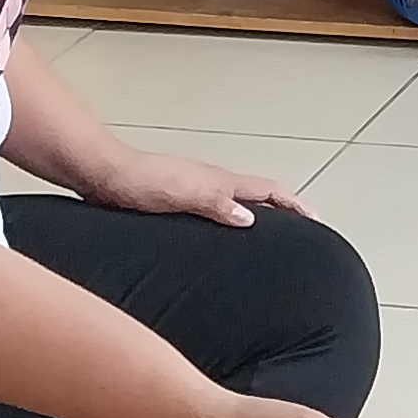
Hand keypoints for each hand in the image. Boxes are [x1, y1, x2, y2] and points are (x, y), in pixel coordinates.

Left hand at [85, 146, 305, 224]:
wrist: (102, 175)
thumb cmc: (137, 182)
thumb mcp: (180, 194)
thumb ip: (215, 204)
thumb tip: (250, 219)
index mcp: (219, 181)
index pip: (270, 191)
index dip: (295, 205)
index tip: (315, 220)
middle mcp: (213, 184)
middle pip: (260, 197)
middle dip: (285, 213)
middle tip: (301, 234)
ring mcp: (197, 192)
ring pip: (239, 205)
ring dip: (259, 219)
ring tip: (270, 242)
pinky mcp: (179, 203)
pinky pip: (217, 214)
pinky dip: (232, 225)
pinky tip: (222, 242)